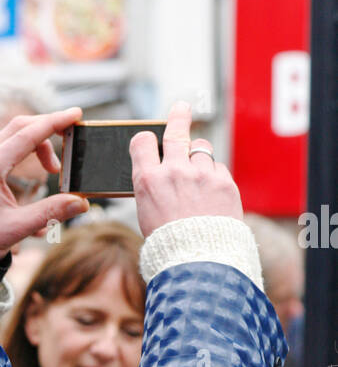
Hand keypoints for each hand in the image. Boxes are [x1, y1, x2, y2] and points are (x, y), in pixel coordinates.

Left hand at [0, 109, 88, 261]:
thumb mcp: (17, 228)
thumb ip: (51, 213)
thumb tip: (81, 203)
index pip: (28, 134)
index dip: (55, 122)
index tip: (76, 114)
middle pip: (20, 127)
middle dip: (49, 127)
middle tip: (72, 136)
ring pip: (13, 135)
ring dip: (38, 142)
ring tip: (54, 169)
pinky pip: (7, 146)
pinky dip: (26, 149)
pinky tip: (37, 168)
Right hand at [131, 101, 242, 238]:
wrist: (199, 259)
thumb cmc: (169, 242)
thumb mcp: (148, 212)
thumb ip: (154, 186)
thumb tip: (161, 171)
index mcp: (148, 180)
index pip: (142, 142)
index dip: (145, 140)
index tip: (150, 140)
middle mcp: (174, 171)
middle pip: (176, 131)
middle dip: (178, 116)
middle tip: (182, 107)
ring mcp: (201, 175)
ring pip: (201, 149)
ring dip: (199, 157)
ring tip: (198, 174)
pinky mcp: (224, 182)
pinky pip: (218, 169)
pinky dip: (214, 178)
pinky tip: (211, 195)